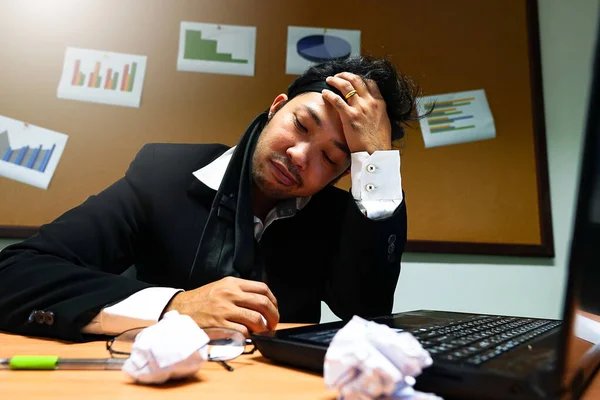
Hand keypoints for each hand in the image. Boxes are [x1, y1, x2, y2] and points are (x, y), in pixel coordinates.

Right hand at [162, 276, 278, 335]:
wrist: (179, 309)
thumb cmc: (202, 300)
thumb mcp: (221, 287)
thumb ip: (240, 291)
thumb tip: (262, 302)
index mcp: (232, 283)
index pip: (262, 289)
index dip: (273, 301)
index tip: (273, 310)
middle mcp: (229, 294)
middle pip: (263, 303)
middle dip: (273, 316)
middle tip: (272, 324)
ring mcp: (224, 310)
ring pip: (256, 319)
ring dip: (262, 328)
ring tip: (260, 331)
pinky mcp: (219, 325)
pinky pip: (243, 331)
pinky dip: (248, 335)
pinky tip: (246, 335)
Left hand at [322, 72, 391, 153]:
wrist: (376, 153)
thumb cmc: (379, 141)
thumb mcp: (384, 122)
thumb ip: (377, 112)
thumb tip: (372, 111)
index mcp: (380, 103)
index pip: (370, 83)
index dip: (360, 78)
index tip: (353, 79)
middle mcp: (370, 102)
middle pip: (356, 80)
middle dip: (345, 75)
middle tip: (338, 75)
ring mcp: (359, 108)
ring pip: (346, 86)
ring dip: (336, 80)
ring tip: (329, 79)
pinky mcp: (349, 116)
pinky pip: (336, 100)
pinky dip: (329, 94)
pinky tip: (324, 93)